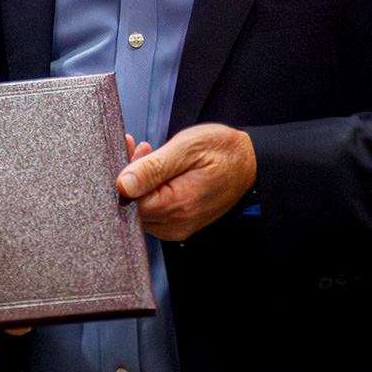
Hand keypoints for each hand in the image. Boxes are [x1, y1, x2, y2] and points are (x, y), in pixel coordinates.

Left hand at [117, 124, 255, 241]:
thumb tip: (123, 185)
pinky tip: (154, 165)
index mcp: (178, 206)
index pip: (130, 203)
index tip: (125, 148)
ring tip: (146, 151)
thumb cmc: (221, 150)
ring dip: (138, 180)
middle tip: (132, 145)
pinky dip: (149, 187)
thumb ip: (153, 168)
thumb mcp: (186, 148)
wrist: (249, 161)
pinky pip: (154, 209)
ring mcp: (179, 226)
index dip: (122, 176)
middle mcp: (177, 223)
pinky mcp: (180, 221)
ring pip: (142, 208)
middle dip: (127, 176)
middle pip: (133, 207)